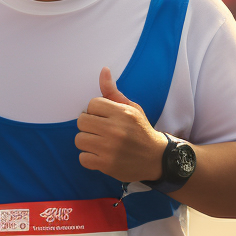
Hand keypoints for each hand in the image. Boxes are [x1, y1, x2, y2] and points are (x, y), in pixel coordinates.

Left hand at [76, 67, 168, 182]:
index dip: (96, 111)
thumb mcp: (132, 108)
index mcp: (122, 113)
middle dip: (88, 125)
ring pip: (79, 139)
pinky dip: (89, 158)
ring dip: (87, 141)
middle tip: (99, 130)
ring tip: (99, 143)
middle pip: (82, 121)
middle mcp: (115, 130)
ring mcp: (110, 149)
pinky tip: (100, 155)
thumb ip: (113, 92)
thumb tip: (103, 70)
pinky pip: (83, 158)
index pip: (92, 104)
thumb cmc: (140, 130)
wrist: (156, 158)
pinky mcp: (106, 165)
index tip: (105, 118)